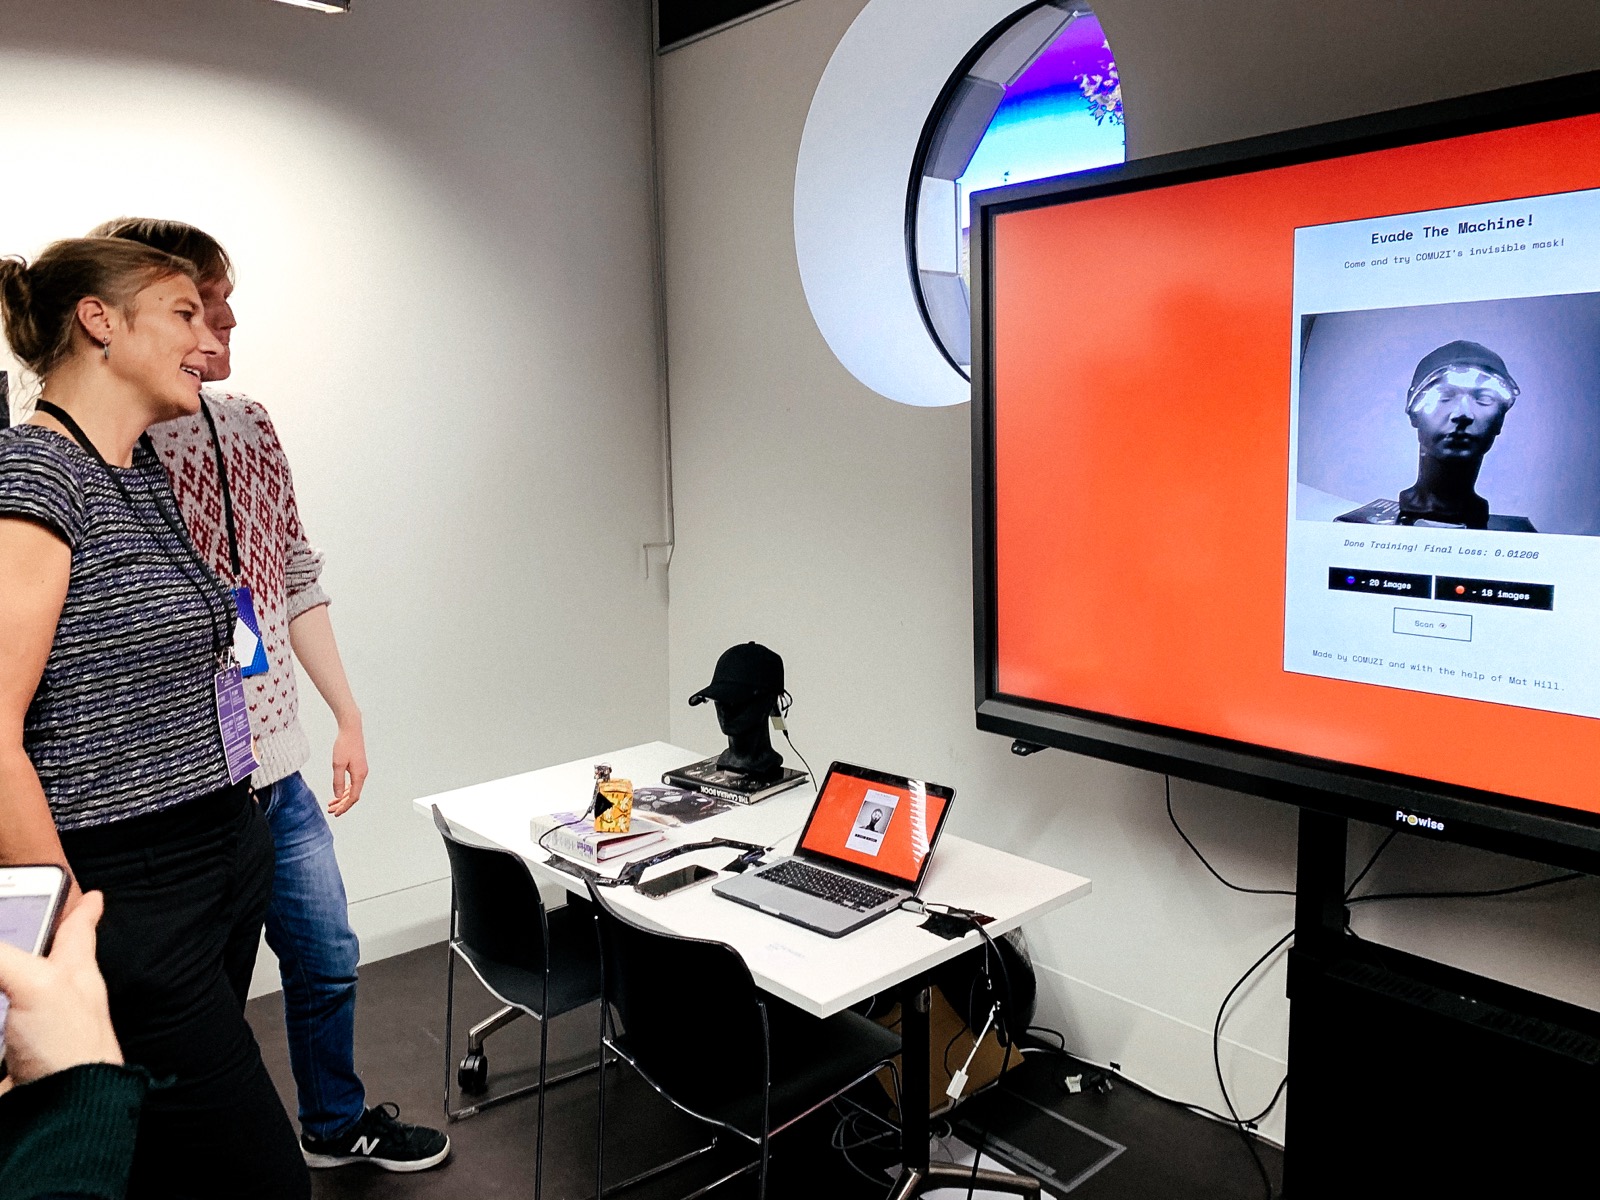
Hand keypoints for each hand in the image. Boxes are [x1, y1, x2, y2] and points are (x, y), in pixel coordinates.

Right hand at [0, 891, 121, 1086]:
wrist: (63, 1114)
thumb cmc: (70, 1045)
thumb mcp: (38, 983)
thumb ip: (2, 957)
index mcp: (75, 972)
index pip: (79, 931)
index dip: (83, 911)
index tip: (95, 897)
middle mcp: (56, 998)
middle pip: (40, 963)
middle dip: (34, 945)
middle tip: (27, 926)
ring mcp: (33, 1031)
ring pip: (15, 998)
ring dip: (10, 983)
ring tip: (9, 966)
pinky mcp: (12, 1058)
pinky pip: (2, 1039)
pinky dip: (0, 1018)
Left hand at [328, 716, 367, 816]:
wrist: (351, 730)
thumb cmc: (344, 745)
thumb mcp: (338, 764)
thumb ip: (337, 781)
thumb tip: (337, 795)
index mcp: (359, 775)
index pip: (353, 797)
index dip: (344, 807)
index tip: (336, 813)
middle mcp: (362, 774)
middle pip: (353, 795)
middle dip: (342, 804)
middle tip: (331, 811)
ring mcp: (361, 770)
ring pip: (352, 789)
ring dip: (342, 797)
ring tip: (331, 804)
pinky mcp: (358, 766)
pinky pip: (352, 783)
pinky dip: (344, 789)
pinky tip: (337, 791)